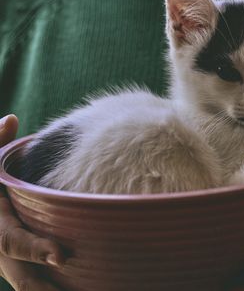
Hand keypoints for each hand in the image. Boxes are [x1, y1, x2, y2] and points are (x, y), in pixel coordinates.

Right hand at [0, 115, 64, 290]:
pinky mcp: (19, 267)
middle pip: (22, 278)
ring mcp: (9, 263)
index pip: (13, 242)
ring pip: (29, 287)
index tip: (61, 256)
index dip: (36, 250)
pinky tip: (86, 290)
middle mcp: (1, 248)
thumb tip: (11, 118)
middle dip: (45, 289)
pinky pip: (36, 284)